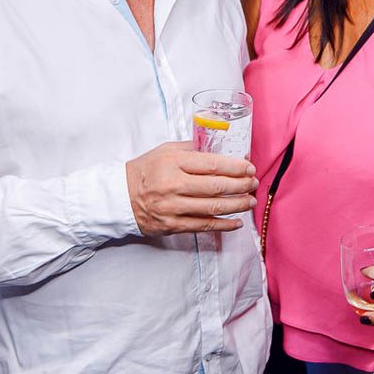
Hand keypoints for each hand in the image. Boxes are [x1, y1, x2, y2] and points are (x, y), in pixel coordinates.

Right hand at [125, 141, 257, 235]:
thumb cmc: (145, 170)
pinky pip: (204, 226)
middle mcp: (174, 185)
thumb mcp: (165, 150)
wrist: (120, 197)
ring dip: (237, 205)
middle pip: (216, 187)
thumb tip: (220, 147)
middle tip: (253, 184)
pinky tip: (237, 222)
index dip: (235, 167)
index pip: (212, 164)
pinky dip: (224, 225)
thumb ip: (192, 148)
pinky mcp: (172, 225)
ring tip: (250, 201)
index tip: (249, 167)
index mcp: (173, 162)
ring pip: (213, 207)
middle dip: (241, 185)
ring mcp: (173, 207)